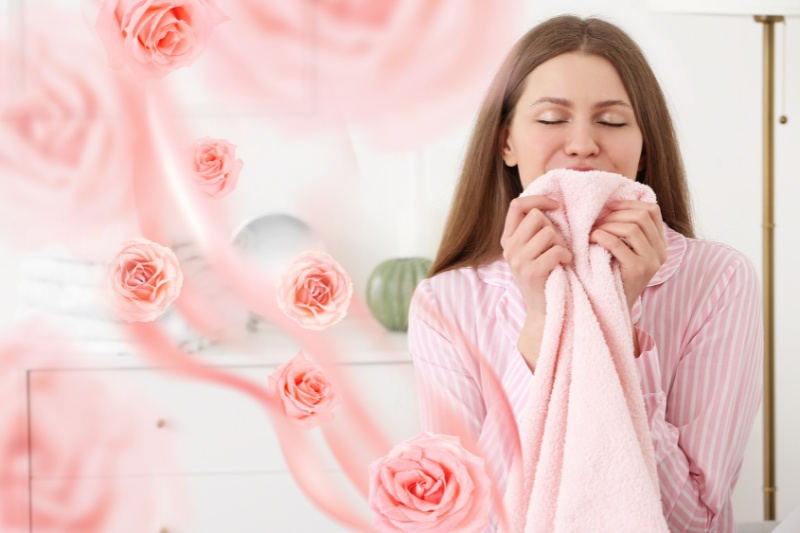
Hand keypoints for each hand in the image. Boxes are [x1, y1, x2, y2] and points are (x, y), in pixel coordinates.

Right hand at [501, 196, 572, 317]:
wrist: (545, 308)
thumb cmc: (545, 273)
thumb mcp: (533, 248)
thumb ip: (534, 228)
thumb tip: (548, 204)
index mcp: (508, 238)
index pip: (517, 205)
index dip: (538, 199)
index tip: (556, 205)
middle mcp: (509, 248)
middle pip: (536, 217)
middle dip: (552, 227)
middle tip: (556, 244)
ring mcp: (518, 261)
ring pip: (548, 233)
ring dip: (560, 243)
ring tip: (560, 256)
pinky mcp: (531, 272)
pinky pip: (555, 251)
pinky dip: (566, 256)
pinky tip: (564, 263)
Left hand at [589, 200, 666, 312]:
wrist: (613, 306)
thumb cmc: (613, 274)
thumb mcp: (625, 250)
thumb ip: (626, 231)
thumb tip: (609, 203)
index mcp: (660, 244)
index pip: (652, 210)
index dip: (628, 203)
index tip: (608, 207)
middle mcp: (660, 252)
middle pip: (641, 216)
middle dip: (615, 214)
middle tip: (595, 221)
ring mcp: (651, 262)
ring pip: (632, 228)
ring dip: (608, 225)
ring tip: (593, 232)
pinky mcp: (638, 271)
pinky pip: (619, 245)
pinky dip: (603, 237)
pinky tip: (592, 239)